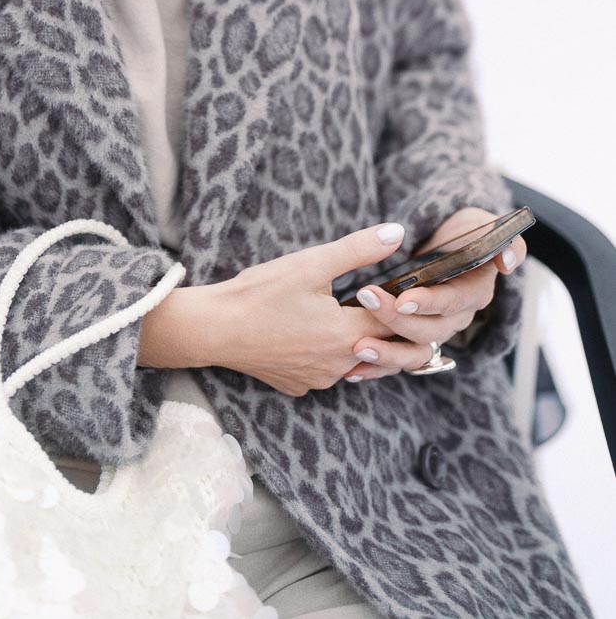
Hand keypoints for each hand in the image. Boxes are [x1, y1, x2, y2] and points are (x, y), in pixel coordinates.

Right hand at [203, 222, 412, 395]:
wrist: (214, 328)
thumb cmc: (260, 293)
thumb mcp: (311, 263)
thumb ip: (358, 249)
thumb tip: (397, 233)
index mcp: (347, 334)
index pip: (398, 323)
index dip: (404, 303)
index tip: (402, 288)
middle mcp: (338, 366)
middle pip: (383, 348)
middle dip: (387, 326)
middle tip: (379, 302)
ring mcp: (318, 380)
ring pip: (356, 363)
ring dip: (360, 342)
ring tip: (350, 315)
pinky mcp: (298, 385)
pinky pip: (326, 372)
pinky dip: (329, 355)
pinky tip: (315, 334)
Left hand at [344, 206, 525, 381]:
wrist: (449, 241)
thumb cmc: (465, 230)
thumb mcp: (484, 226)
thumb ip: (506, 242)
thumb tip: (506, 263)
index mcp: (474, 293)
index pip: (453, 303)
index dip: (429, 303)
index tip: (402, 299)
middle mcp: (457, 318)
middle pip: (429, 330)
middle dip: (396, 319)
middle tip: (366, 299)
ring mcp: (436, 331)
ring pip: (414, 352)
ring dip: (387, 353)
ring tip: (358, 346)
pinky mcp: (415, 340)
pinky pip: (399, 360)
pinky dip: (378, 367)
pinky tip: (354, 369)